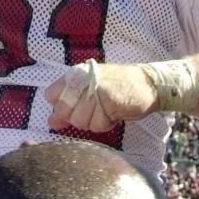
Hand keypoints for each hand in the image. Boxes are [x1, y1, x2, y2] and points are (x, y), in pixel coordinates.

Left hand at [44, 62, 158, 133]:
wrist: (148, 83)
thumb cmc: (118, 87)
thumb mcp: (91, 89)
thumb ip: (69, 104)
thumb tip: (51, 122)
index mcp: (76, 73)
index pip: (51, 95)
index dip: (62, 107)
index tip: (77, 106)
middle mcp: (82, 78)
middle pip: (64, 112)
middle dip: (79, 117)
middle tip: (95, 110)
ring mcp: (94, 89)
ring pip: (79, 121)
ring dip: (94, 122)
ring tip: (106, 111)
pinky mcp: (108, 101)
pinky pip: (97, 125)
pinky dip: (106, 124)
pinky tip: (115, 113)